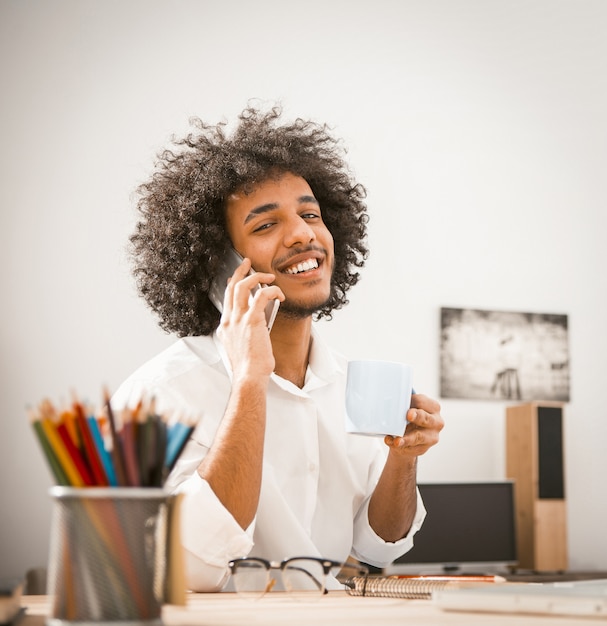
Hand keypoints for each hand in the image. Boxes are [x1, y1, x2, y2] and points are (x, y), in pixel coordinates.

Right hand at [217, 257, 283, 381]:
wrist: (248, 377)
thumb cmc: (249, 369)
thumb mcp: (241, 349)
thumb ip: (244, 336)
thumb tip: (258, 328)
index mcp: (225, 327)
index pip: (226, 299)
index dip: (232, 285)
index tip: (237, 278)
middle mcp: (229, 320)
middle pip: (231, 287)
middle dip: (239, 272)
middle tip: (247, 263)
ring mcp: (238, 319)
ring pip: (242, 286)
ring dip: (256, 277)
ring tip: (268, 276)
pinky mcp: (252, 320)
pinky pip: (261, 296)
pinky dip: (271, 290)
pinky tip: (279, 294)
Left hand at [384, 394, 443, 455]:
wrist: (412, 437)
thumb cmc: (412, 417)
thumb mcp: (411, 408)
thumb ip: (406, 405)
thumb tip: (392, 401)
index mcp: (434, 408)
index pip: (422, 402)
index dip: (412, 401)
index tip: (405, 400)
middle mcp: (436, 422)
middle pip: (426, 418)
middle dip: (417, 416)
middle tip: (409, 415)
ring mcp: (431, 437)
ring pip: (418, 437)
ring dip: (406, 439)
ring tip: (397, 440)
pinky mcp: (423, 448)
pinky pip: (410, 448)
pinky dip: (399, 445)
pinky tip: (392, 442)